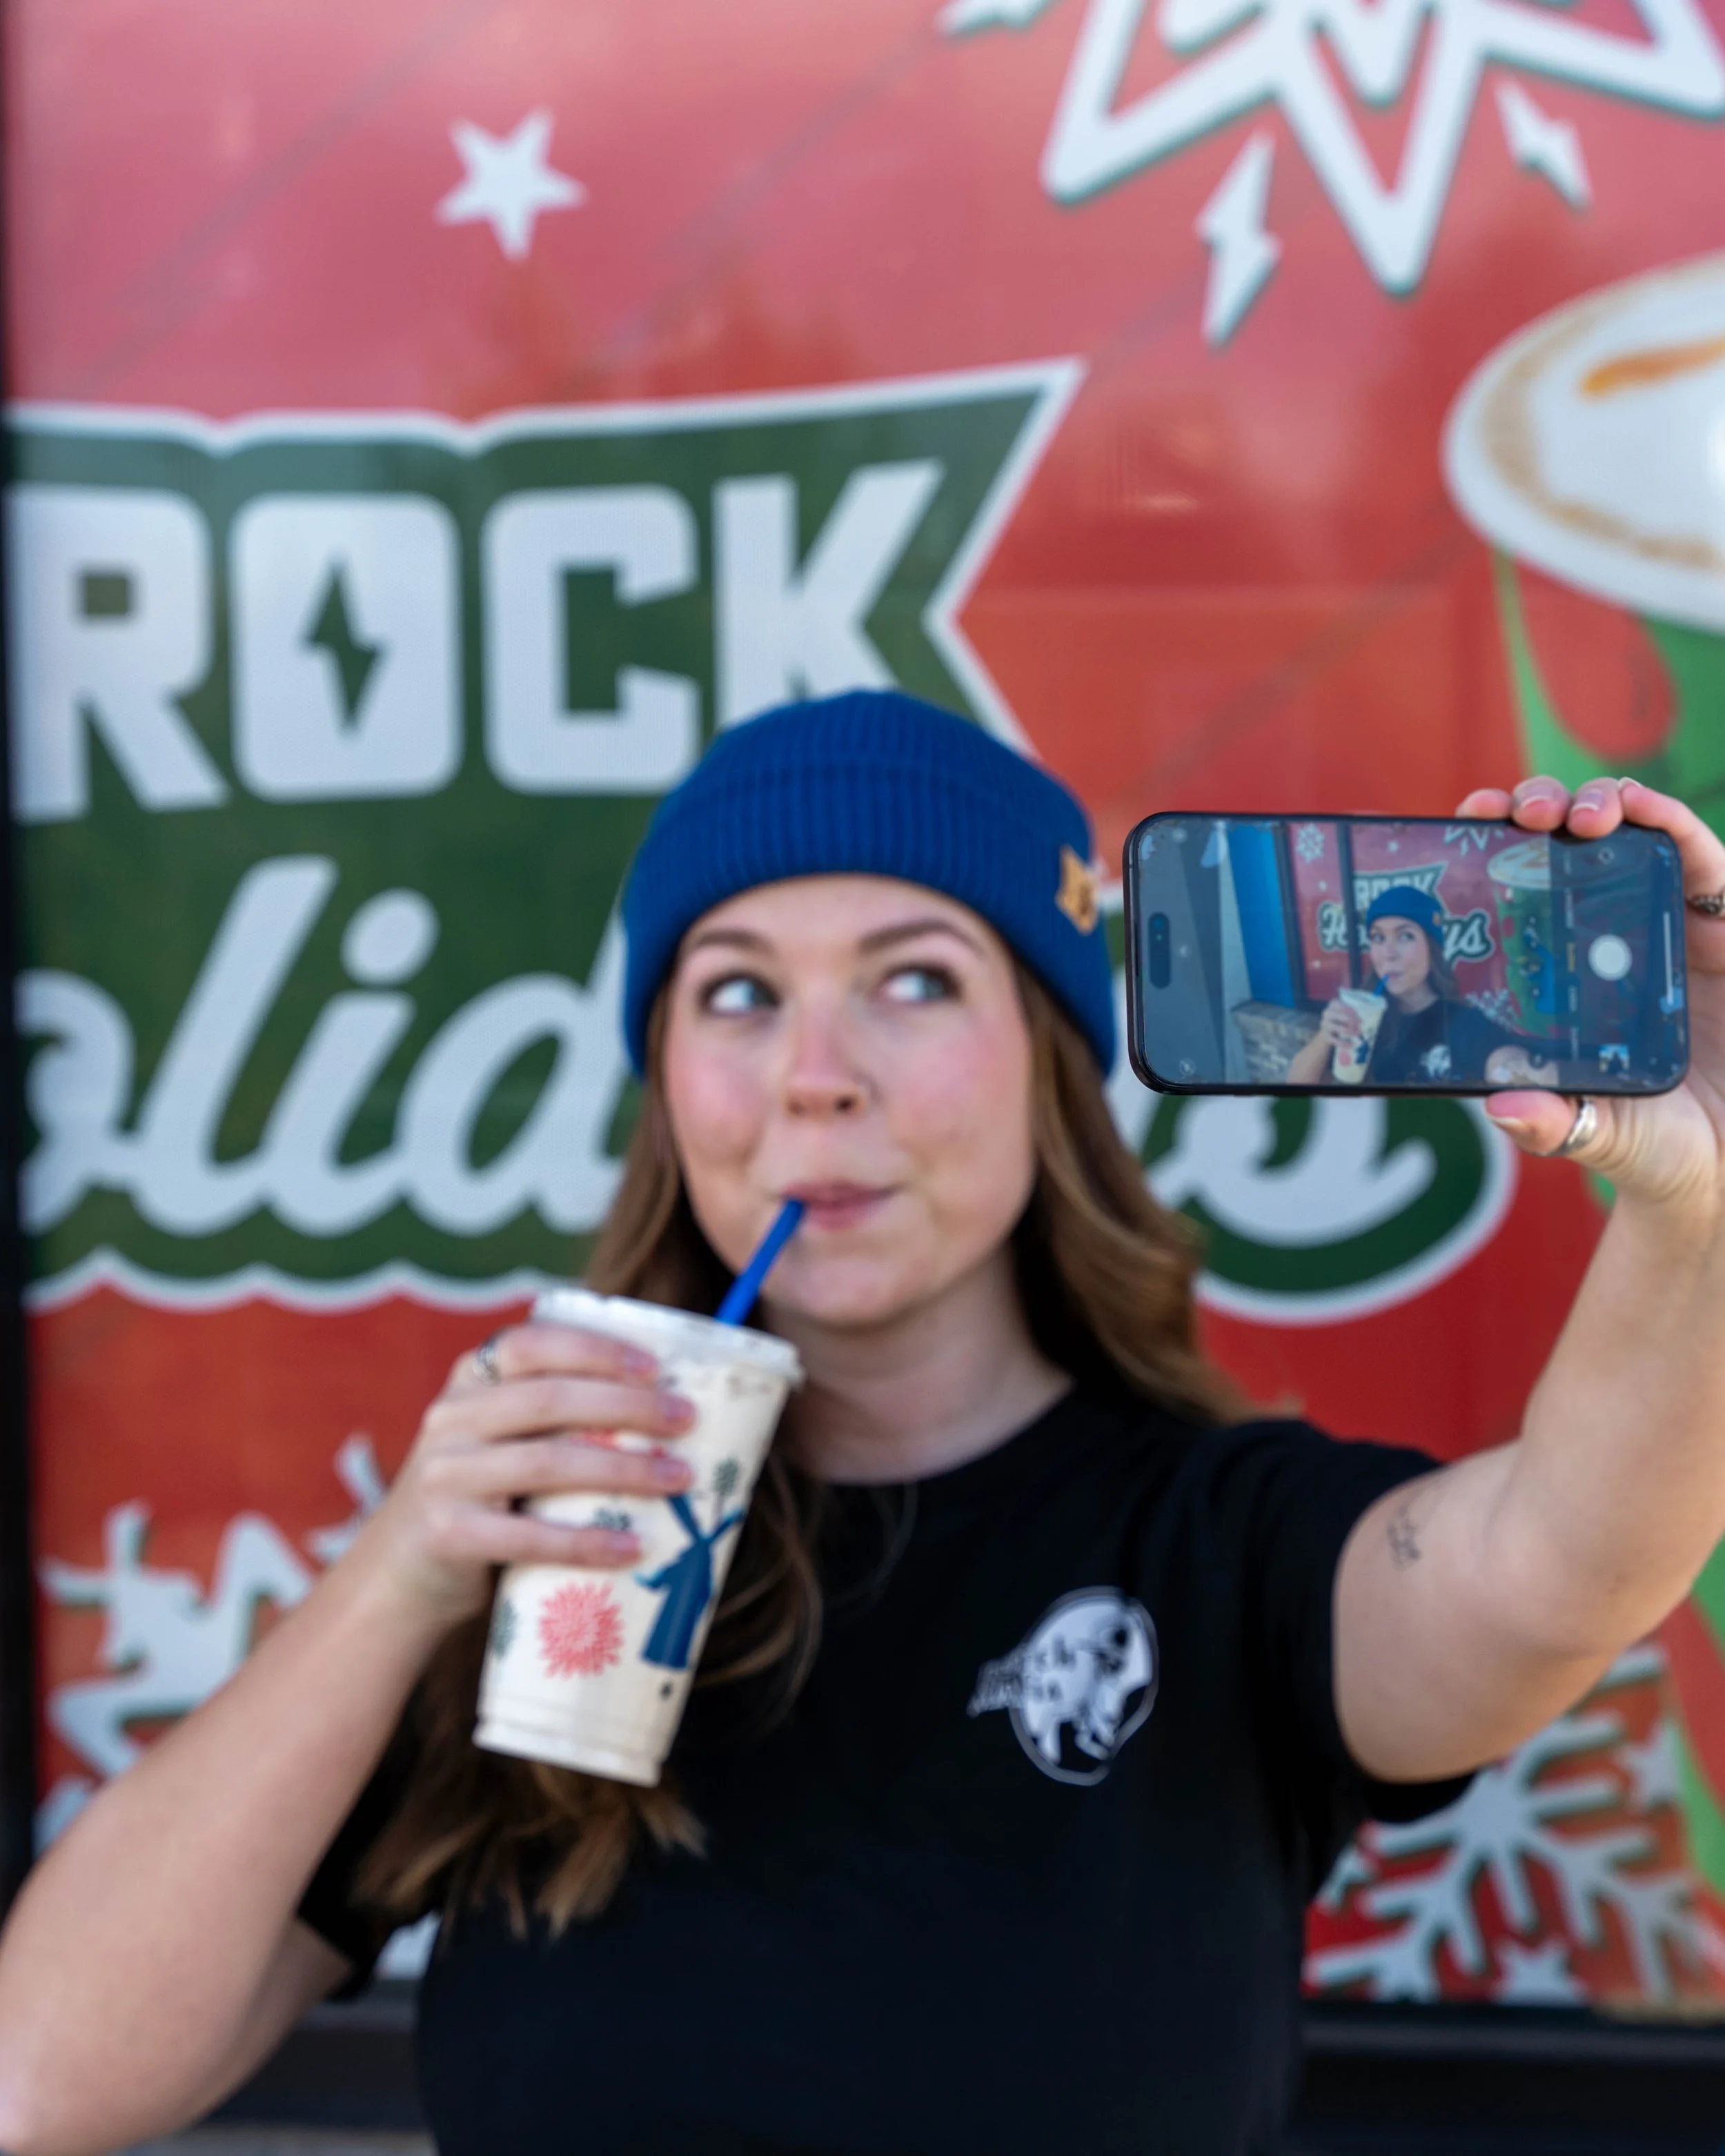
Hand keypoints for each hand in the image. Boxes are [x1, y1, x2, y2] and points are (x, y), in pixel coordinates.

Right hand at [345, 1323, 697, 1629]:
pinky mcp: (448, 1535)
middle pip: (551, 1400)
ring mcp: (445, 1476)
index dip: (595, 1349)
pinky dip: (587, 1542)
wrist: (399, 1576)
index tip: (655, 1366)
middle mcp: (451, 1418)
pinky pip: (529, 1537)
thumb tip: (664, 1404)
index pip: (531, 1343)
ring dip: (624, 1469)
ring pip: (547, 1463)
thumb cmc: (479, 1498)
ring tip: (679, 1479)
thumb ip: (550, 1415)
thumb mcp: (497, 1439)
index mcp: (470, 1381)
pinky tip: (633, 1547)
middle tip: (687, 1420)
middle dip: (629, 1406)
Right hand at [1319, 998, 1361, 1048]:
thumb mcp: (1345, 1014)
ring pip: (1343, 1029)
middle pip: (1346, 1018)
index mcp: (1333, 1005)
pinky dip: (1346, 1043)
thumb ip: (1353, 1015)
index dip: (1355, 1015)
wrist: (1325, 1033)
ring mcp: (1325, 1024)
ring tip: (1356, 1034)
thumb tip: (1360, 1021)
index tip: (1359, 1021)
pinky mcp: (1325, 1036)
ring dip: (1352, 1033)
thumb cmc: (1338, 1021)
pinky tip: (1351, 1044)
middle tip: (1359, 1029)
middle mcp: (1327, 1013)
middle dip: (1355, 1024)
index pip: (1348, 1008)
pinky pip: (1337, 1040)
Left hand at [1456, 776, 1724, 1214]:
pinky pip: (1704, 859)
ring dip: (1604, 804)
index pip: (1521, 891)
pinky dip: (1674, 825)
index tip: (1465, 821)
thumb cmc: (1658, 1144)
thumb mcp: (1599, 1134)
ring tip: (1579, 814)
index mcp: (1567, 973)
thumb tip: (1499, 1107)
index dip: (1494, 847)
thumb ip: (1552, 1122)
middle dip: (1542, 809)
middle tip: (1518, 814)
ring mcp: (1672, 927)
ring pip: (1634, 835)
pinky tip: (1645, 812)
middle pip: (1570, 845)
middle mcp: (1613, 937)